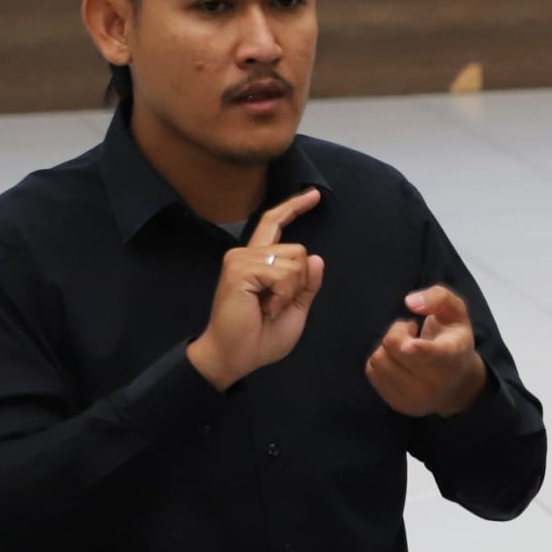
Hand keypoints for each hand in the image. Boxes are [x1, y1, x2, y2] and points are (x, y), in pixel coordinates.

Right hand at [186, 189, 323, 389]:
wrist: (235, 357)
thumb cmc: (260, 337)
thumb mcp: (295, 310)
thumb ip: (306, 286)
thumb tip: (317, 258)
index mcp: (258, 261)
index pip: (275, 224)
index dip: (294, 207)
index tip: (314, 194)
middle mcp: (246, 253)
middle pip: (298, 249)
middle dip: (300, 282)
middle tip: (278, 306)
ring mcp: (240, 259)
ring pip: (294, 261)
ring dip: (291, 291)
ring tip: (270, 309)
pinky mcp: (239, 269)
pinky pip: (283, 273)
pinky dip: (284, 295)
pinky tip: (267, 309)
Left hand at [365, 285, 488, 417]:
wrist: (457, 385)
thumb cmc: (452, 339)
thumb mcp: (455, 312)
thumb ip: (438, 297)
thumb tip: (410, 302)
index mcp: (453, 354)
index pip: (434, 353)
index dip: (420, 349)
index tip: (410, 345)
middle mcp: (437, 381)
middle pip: (394, 346)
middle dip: (397, 332)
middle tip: (412, 333)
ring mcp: (418, 398)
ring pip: (379, 359)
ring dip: (388, 348)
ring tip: (406, 349)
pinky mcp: (400, 404)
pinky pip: (372, 372)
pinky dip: (381, 361)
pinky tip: (399, 363)